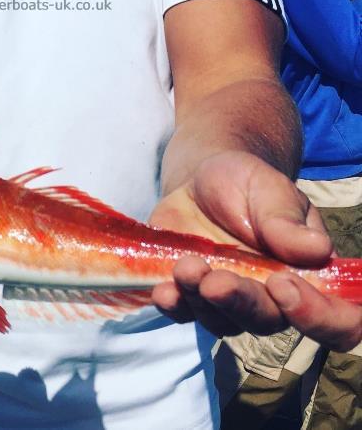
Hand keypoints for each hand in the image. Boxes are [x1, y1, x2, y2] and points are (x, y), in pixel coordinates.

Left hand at [149, 151, 361, 351]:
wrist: (202, 178)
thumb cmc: (246, 183)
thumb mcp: (268, 188)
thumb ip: (285, 219)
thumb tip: (317, 249)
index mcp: (308, 275)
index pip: (334, 318)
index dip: (318, 316)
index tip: (284, 286)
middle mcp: (272, 298)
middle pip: (266, 321)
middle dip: (241, 303)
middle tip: (218, 281)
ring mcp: (230, 301)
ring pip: (222, 320)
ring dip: (201, 301)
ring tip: (187, 267)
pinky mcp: (192, 295)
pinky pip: (184, 313)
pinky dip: (173, 305)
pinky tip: (163, 291)